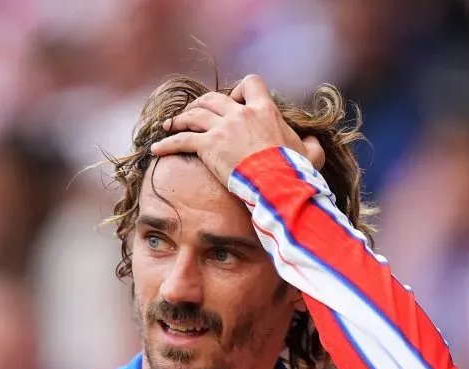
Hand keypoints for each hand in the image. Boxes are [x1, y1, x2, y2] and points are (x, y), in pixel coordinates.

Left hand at [150, 74, 325, 184]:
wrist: (278, 186)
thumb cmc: (294, 171)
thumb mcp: (310, 154)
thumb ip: (311, 144)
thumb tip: (312, 142)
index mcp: (264, 110)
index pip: (250, 83)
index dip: (240, 90)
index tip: (236, 101)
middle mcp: (240, 114)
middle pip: (213, 98)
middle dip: (201, 103)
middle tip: (193, 113)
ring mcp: (223, 129)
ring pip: (194, 115)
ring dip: (179, 119)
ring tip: (169, 126)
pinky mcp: (209, 147)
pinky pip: (181, 140)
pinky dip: (167, 143)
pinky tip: (157, 149)